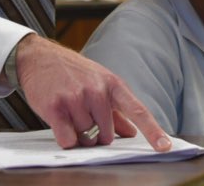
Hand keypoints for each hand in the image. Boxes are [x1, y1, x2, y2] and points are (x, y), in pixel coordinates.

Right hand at [13, 34, 171, 151]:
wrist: (39, 57)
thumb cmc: (71, 72)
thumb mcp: (99, 83)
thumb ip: (117, 110)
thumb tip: (132, 132)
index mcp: (113, 85)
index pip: (138, 111)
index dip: (153, 131)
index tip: (164, 147)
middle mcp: (97, 90)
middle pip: (107, 135)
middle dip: (97, 134)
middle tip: (83, 116)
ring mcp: (76, 98)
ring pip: (87, 138)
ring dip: (79, 134)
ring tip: (69, 113)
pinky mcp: (56, 107)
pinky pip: (68, 139)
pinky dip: (66, 138)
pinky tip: (60, 122)